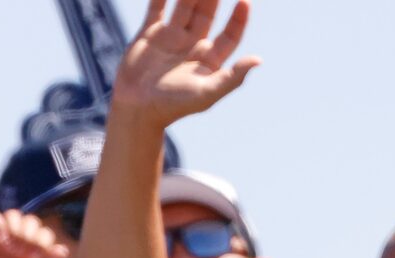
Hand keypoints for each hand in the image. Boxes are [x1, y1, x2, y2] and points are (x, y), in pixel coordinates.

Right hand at [108, 0, 258, 127]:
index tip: (245, 2)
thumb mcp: (206, 93)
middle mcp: (191, 46)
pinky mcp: (149, 35)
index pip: (229, 34)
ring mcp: (170, 38)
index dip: (239, 19)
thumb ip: (233, 77)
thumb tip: (259, 60)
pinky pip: (157, 8)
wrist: (135, 110)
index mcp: (208, 60)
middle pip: (208, 14)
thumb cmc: (173, 106)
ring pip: (185, 7)